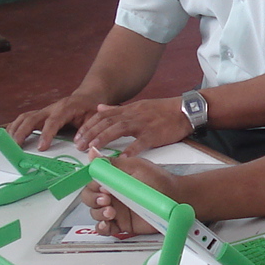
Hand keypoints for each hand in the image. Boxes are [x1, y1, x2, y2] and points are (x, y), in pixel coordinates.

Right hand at [9, 94, 100, 150]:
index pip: (52, 122)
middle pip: (32, 118)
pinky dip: (16, 127)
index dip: (46, 134)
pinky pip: (24, 119)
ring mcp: (44, 111)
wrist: (86, 97)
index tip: (41, 147)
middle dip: (22, 132)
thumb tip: (81, 144)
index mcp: (65, 108)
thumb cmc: (90, 107)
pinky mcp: (40, 115)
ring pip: (25, 118)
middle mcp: (51, 109)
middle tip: (16, 146)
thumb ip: (89, 130)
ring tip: (10, 143)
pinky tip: (11, 137)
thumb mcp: (95, 117)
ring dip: (16, 130)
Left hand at [74, 98, 190, 155]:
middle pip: (106, 122)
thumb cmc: (163, 110)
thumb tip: (99, 107)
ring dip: (104, 138)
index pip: (103, 115)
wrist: (185, 110)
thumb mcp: (138, 105)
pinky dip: (131, 150)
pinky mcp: (154, 133)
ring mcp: (143, 124)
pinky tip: (122, 158)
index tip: (78, 136)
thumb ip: (118, 109)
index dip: (88, 125)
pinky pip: (141, 142)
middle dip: (91, 133)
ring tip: (93, 149)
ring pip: (119, 128)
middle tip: (79, 145)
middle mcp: (132, 115)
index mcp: (128, 110)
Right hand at [86, 155, 182, 237]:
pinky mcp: (122, 224)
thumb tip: (93, 152)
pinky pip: (105, 228)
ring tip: (111, 211)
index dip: (93, 186)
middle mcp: (113, 195)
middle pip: (90, 199)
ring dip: (98, 213)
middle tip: (106, 200)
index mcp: (113, 180)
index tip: (102, 188)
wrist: (176, 198)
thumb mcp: (135, 166)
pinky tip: (106, 223)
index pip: (93, 183)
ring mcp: (117, 210)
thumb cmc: (159, 181)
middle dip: (93, 200)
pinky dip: (101, 228)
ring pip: (95, 213)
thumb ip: (112, 163)